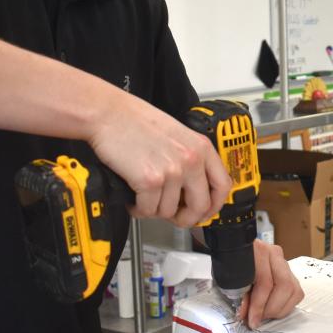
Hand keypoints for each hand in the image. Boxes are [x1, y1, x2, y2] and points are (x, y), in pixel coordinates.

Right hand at [89, 93, 231, 226]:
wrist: (108, 114)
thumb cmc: (136, 121)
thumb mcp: (177, 135)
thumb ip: (191, 159)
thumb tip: (193, 190)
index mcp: (201, 147)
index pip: (223, 185)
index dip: (214, 205)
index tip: (205, 212)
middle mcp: (191, 160)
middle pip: (200, 206)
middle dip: (185, 218)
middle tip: (173, 216)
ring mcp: (172, 171)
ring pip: (169, 211)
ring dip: (154, 209)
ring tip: (144, 196)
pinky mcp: (150, 180)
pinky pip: (148, 210)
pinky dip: (138, 209)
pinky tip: (133, 198)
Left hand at [239, 239, 304, 327]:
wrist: (234, 253)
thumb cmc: (231, 264)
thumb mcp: (229, 279)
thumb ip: (239, 295)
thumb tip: (245, 314)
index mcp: (258, 252)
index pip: (265, 283)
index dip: (259, 306)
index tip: (252, 321)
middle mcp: (274, 254)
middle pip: (284, 286)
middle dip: (272, 308)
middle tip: (260, 318)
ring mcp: (284, 262)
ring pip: (294, 290)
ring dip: (281, 308)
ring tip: (266, 314)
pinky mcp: (289, 271)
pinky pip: (296, 292)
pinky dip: (287, 305)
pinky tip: (273, 308)